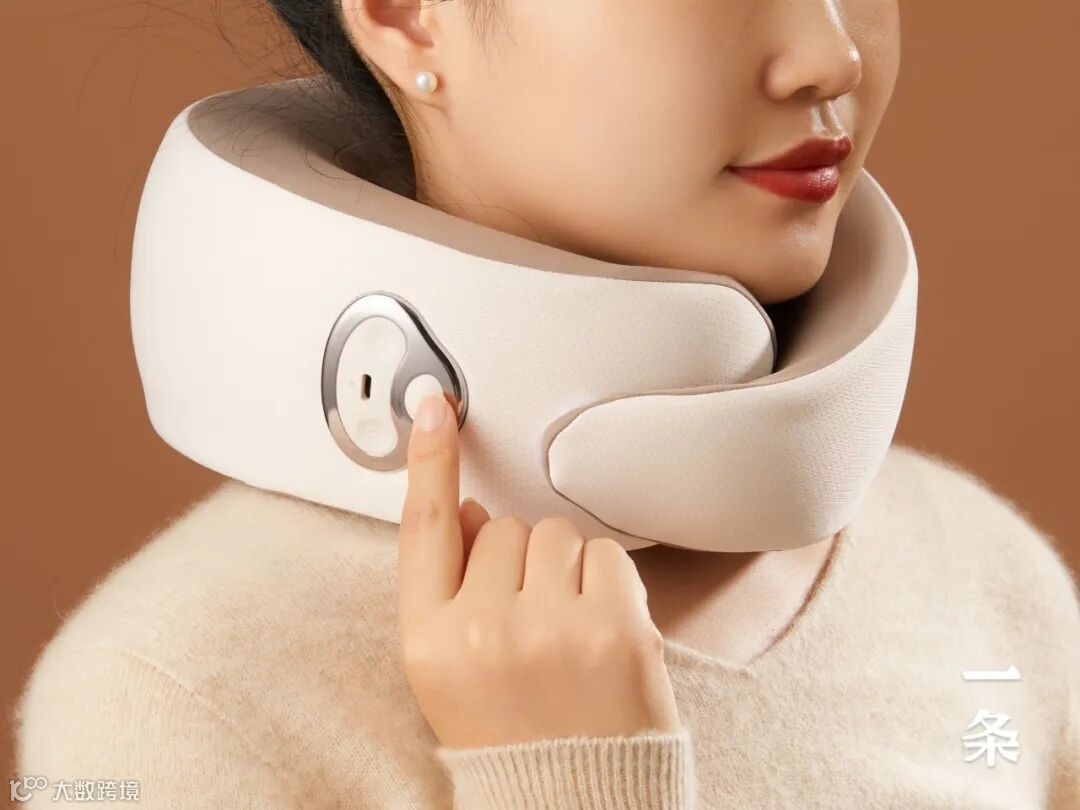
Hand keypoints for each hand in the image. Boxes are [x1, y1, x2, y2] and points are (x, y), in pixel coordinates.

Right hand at [396, 392, 681, 749]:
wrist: (579, 803)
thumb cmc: (514, 738)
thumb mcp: (451, 673)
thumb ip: (449, 588)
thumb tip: (466, 509)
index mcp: (429, 643)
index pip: (423, 528)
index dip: (429, 461)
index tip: (436, 407)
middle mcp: (481, 630)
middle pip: (503, 526)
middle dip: (519, 559)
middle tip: (531, 621)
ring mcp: (550, 628)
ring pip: (556, 535)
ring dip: (564, 569)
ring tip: (566, 632)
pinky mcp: (614, 629)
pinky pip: (607, 555)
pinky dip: (607, 582)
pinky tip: (600, 630)